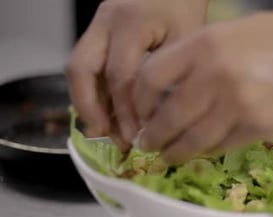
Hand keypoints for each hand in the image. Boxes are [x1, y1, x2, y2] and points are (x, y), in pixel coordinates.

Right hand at [65, 0, 207, 149]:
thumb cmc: (183, 8)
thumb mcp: (185, 39)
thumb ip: (166, 75)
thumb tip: (152, 120)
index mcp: (130, 24)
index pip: (120, 76)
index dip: (126, 110)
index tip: (135, 136)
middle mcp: (104, 23)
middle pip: (82, 70)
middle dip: (92, 109)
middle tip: (110, 136)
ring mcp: (96, 25)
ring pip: (76, 68)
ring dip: (86, 102)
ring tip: (104, 130)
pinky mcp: (95, 31)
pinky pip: (85, 64)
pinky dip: (92, 90)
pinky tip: (106, 112)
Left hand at [134, 11, 272, 163]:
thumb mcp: (230, 34)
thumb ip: (197, 58)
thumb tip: (169, 90)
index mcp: (203, 44)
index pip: (150, 79)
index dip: (140, 103)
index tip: (142, 114)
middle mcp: (215, 75)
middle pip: (168, 117)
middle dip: (154, 137)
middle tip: (149, 146)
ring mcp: (237, 104)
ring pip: (194, 139)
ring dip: (177, 153)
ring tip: (170, 157)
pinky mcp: (259, 127)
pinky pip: (223, 146)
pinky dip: (209, 152)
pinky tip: (204, 152)